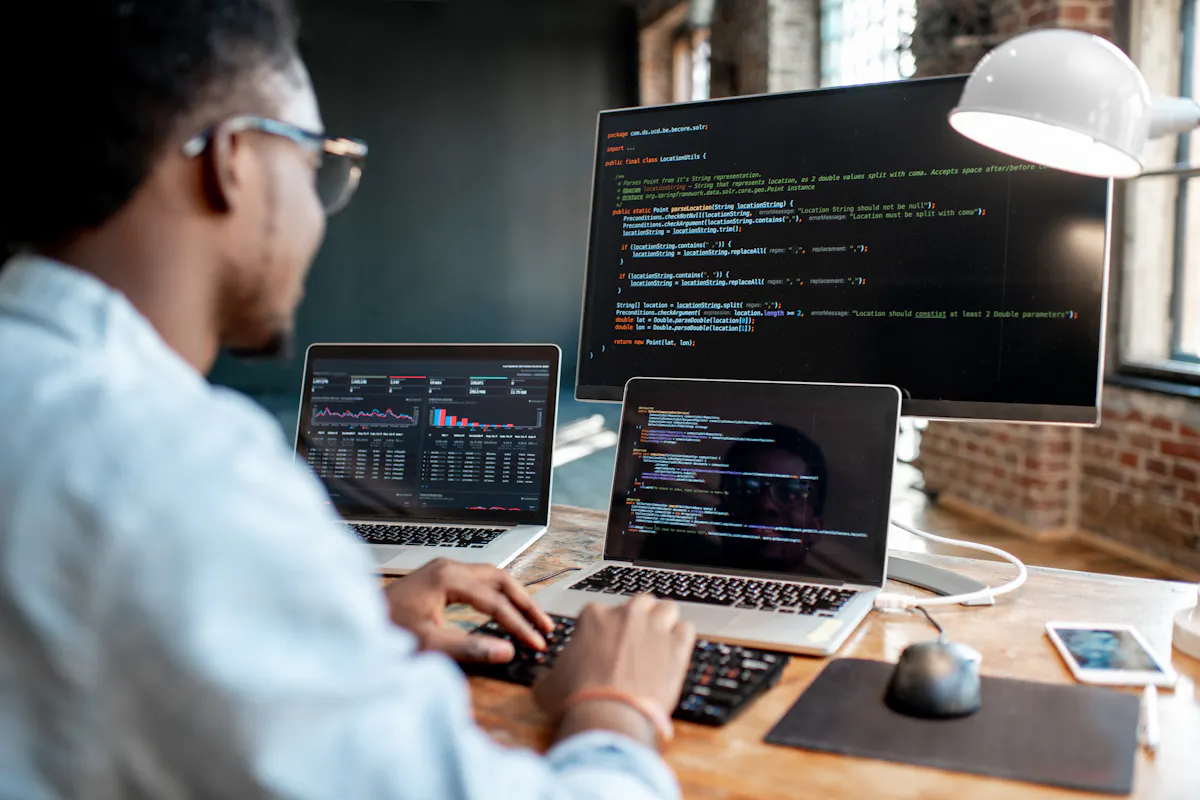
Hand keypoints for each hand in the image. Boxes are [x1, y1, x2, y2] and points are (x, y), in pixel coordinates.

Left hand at [385, 559, 553, 663]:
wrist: (354, 621)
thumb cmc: (385, 630)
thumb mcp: (428, 644)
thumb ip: (469, 648)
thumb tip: (506, 651)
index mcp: (448, 578)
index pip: (496, 601)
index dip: (519, 624)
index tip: (536, 643)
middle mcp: (448, 567)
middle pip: (501, 579)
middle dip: (526, 604)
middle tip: (545, 627)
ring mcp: (443, 570)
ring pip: (492, 577)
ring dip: (514, 597)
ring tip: (533, 619)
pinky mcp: (439, 578)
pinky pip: (479, 581)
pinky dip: (498, 595)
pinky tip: (505, 610)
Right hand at [533, 595, 694, 725]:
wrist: (607, 717)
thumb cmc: (576, 700)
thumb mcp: (548, 684)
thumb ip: (550, 672)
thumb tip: (547, 677)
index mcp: (593, 617)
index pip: (603, 612)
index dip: (605, 630)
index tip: (607, 647)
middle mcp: (626, 614)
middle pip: (639, 603)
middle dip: (639, 619)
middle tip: (636, 642)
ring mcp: (654, 627)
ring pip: (667, 608)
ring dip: (664, 622)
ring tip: (660, 644)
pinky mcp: (677, 646)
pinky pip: (687, 629)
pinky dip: (682, 640)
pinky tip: (675, 655)